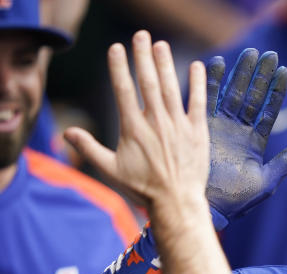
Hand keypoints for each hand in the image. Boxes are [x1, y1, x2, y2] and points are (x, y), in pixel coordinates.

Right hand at [64, 31, 208, 213]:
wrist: (176, 202)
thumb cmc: (142, 188)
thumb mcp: (110, 170)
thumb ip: (89, 148)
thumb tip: (67, 133)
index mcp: (133, 128)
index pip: (123, 90)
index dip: (119, 67)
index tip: (116, 48)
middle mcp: (156, 122)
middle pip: (148, 81)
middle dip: (143, 56)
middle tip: (140, 35)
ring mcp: (178, 126)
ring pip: (171, 88)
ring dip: (165, 64)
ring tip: (160, 45)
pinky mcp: (198, 132)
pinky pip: (199, 102)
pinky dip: (198, 84)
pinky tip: (197, 66)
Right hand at [205, 48, 286, 228]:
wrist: (206, 207)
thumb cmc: (237, 200)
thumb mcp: (266, 181)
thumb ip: (286, 162)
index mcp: (255, 142)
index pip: (269, 111)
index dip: (277, 92)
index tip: (285, 71)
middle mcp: (238, 131)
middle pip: (252, 96)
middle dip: (260, 75)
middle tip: (269, 53)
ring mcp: (219, 127)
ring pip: (232, 93)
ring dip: (240, 73)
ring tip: (250, 52)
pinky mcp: (200, 127)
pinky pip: (205, 99)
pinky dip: (210, 81)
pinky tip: (217, 62)